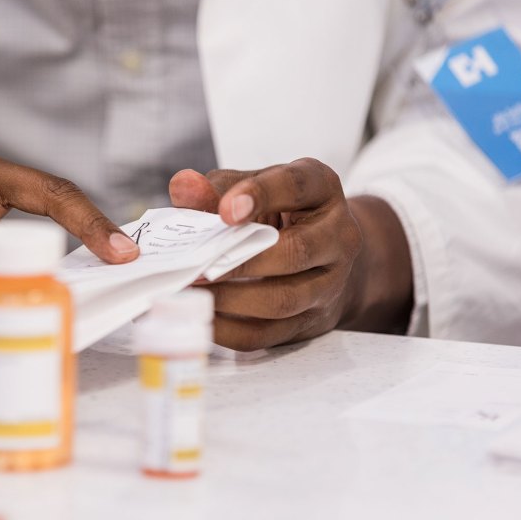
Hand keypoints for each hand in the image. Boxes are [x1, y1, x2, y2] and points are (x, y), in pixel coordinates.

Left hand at [170, 158, 409, 350]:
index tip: (224, 211)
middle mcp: (337, 235)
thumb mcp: (255, 187)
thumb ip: (217, 187)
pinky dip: (229, 330)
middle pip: (295, 251)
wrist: (324, 258)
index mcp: (321, 189)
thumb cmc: (280, 214)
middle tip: (196, 267)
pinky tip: (201, 317)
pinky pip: (268, 334)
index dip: (260, 195)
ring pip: (283, 299)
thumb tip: (183, 187)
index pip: (297, 185)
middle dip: (240, 262)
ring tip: (192, 291)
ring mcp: (330, 283)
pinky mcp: (311, 321)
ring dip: (230, 300)